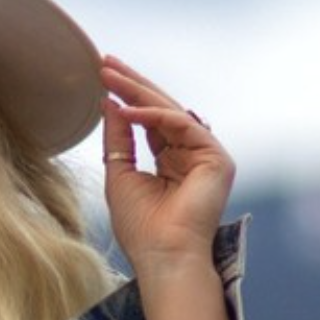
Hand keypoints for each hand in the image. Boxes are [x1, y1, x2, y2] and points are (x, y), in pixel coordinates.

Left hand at [98, 55, 234, 274]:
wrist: (163, 257)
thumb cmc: (141, 229)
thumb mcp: (120, 175)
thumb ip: (118, 139)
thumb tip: (110, 102)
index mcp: (172, 161)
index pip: (150, 120)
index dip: (127, 97)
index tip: (102, 76)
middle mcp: (192, 154)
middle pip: (161, 109)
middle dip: (132, 84)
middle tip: (105, 61)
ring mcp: (207, 155)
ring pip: (170, 111)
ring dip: (138, 91)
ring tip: (108, 75)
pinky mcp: (217, 158)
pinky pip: (181, 124)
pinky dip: (151, 115)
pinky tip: (125, 109)